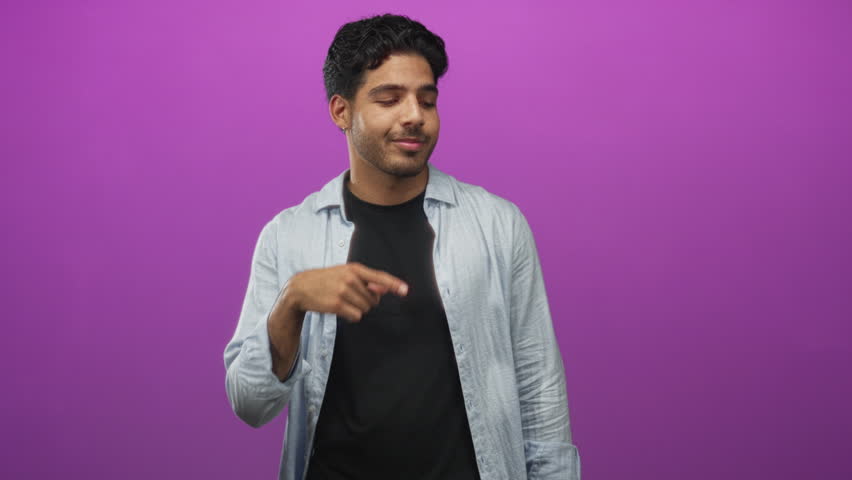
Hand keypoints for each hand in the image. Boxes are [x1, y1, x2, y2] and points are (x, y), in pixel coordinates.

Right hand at [284, 262, 407, 322]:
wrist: (301, 287)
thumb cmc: (327, 280)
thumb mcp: (346, 274)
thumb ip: (366, 281)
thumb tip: (384, 290)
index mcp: (354, 269)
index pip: (379, 276)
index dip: (394, 284)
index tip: (405, 290)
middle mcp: (350, 278)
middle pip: (374, 299)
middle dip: (366, 301)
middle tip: (351, 296)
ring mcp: (343, 291)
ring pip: (366, 308)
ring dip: (358, 309)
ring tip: (343, 301)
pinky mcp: (337, 305)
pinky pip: (356, 316)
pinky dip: (351, 316)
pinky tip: (340, 309)